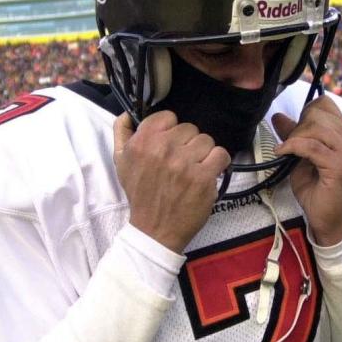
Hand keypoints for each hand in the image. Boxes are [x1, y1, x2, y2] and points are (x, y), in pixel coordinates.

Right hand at [114, 111, 230, 252]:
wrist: (154, 230)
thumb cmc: (140, 194)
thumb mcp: (121, 162)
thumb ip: (122, 132)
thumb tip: (128, 112)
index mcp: (142, 141)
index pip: (168, 116)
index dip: (170, 131)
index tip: (168, 146)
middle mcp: (162, 148)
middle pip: (189, 128)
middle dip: (187, 144)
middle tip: (179, 163)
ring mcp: (184, 163)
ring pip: (206, 140)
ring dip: (203, 154)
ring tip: (193, 169)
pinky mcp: (203, 177)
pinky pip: (221, 154)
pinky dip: (217, 163)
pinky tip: (207, 173)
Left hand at [271, 96, 341, 245]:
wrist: (325, 216)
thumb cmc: (314, 187)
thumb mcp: (299, 155)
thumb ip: (292, 134)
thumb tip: (277, 116)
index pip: (324, 103)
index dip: (305, 111)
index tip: (294, 128)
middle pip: (316, 113)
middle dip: (297, 126)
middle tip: (289, 144)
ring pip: (314, 127)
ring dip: (294, 138)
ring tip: (286, 152)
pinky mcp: (339, 165)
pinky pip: (310, 146)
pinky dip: (291, 147)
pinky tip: (282, 154)